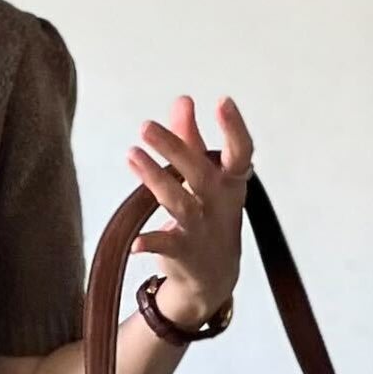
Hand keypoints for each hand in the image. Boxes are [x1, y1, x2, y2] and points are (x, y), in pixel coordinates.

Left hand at [126, 95, 253, 327]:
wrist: (214, 274)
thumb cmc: (210, 214)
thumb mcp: (207, 176)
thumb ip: (191, 139)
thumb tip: (182, 99)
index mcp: (230, 181)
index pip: (240, 152)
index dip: (235, 128)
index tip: (222, 101)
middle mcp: (220, 204)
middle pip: (199, 172)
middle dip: (174, 147)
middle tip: (145, 126)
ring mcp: (202, 229)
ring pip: (180, 203)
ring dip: (155, 179)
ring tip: (131, 155)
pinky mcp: (183, 253)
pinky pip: (165, 245)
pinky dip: (150, 243)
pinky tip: (134, 242)